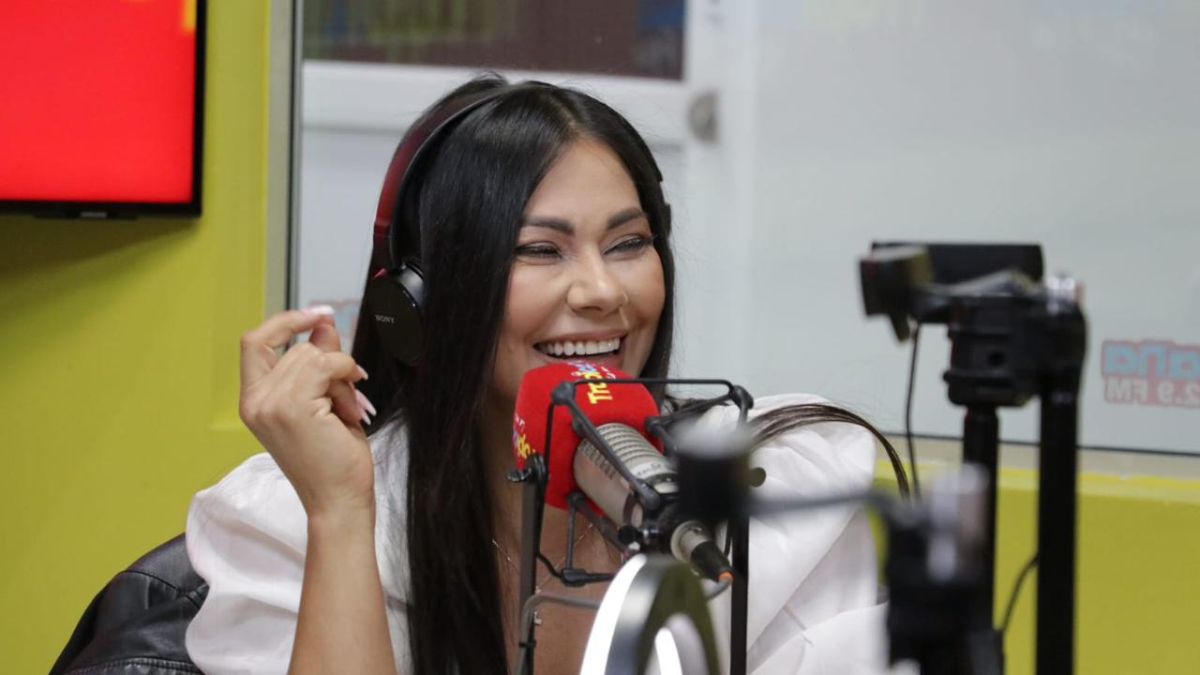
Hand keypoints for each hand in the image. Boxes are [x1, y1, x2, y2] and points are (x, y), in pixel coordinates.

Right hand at [239, 308, 376, 516]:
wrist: (338, 500)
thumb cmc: (332, 461)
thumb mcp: (324, 401)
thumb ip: (318, 363)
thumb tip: (324, 324)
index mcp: (254, 401)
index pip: (255, 341)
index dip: (286, 322)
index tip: (318, 315)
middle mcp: (255, 401)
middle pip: (297, 348)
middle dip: (330, 363)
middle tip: (346, 394)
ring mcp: (270, 403)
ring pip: (314, 354)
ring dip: (341, 377)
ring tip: (345, 410)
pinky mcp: (292, 406)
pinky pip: (327, 364)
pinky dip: (346, 375)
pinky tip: (349, 407)